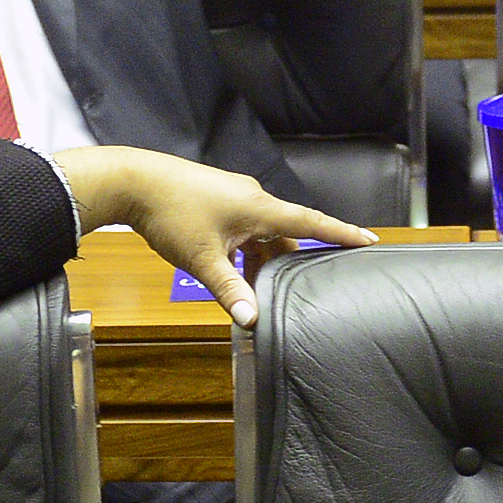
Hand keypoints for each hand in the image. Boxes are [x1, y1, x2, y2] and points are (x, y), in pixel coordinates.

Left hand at [54, 143, 375, 325]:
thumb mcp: (202, 259)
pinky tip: (232, 271)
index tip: (369, 240)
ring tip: (259, 288)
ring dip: (263, 259)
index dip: (341, 233)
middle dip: (294, 260)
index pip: (311, 221)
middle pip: (286, 233)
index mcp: (258, 207)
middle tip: (311, 283)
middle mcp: (252, 197)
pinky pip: (243, 228)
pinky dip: (245, 250)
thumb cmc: (170, 212)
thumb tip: (252, 320)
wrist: (133, 182)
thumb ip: (229, 290)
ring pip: (261, 233)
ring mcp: (234, 197)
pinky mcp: (217, 200)